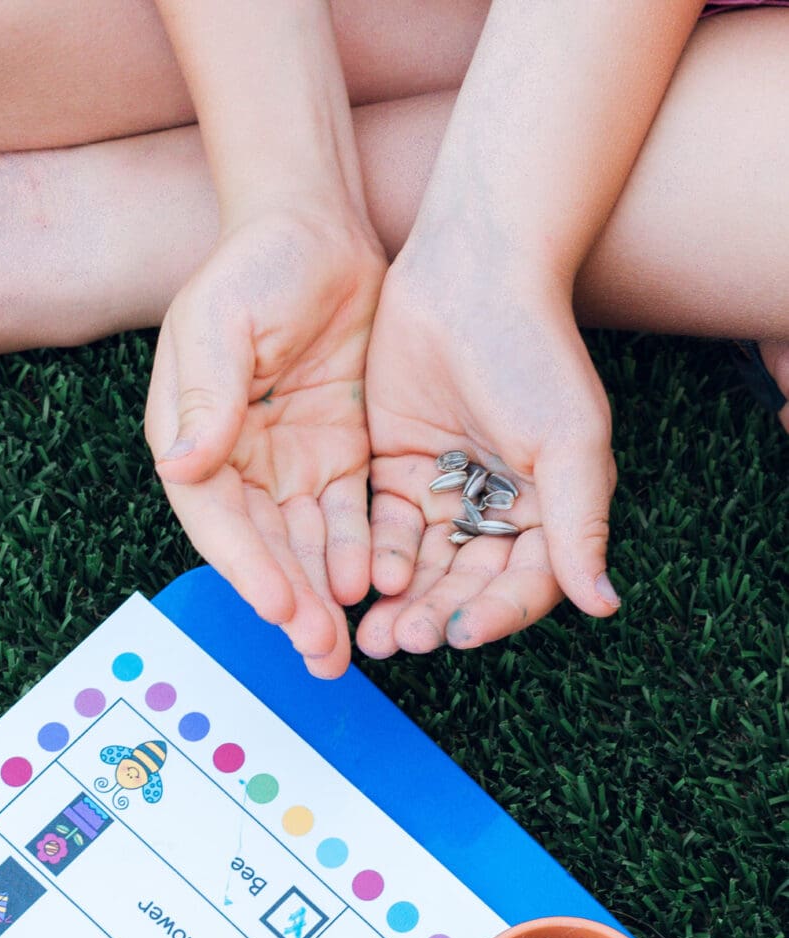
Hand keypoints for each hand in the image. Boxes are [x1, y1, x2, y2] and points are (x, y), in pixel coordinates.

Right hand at [145, 205, 385, 678]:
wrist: (317, 224)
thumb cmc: (256, 262)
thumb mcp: (222, 320)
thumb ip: (208, 392)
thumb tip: (184, 464)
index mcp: (192, 438)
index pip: (218, 519)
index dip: (246, 567)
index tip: (278, 605)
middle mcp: (235, 465)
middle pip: (263, 549)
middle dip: (290, 603)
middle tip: (319, 652)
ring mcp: (287, 466)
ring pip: (305, 547)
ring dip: (322, 597)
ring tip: (344, 648)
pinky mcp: (337, 458)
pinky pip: (346, 519)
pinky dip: (357, 555)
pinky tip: (373, 590)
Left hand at [357, 242, 619, 660]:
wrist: (471, 274)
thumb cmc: (534, 351)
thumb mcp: (568, 440)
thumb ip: (579, 524)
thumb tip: (604, 605)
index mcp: (550, 511)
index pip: (523, 584)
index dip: (494, 614)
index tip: (460, 635)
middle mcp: (500, 510)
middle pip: (466, 584)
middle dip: (434, 615)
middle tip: (400, 642)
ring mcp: (447, 494)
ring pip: (422, 567)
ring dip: (400, 602)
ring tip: (373, 635)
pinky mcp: (398, 472)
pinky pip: (384, 530)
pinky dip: (372, 560)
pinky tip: (354, 586)